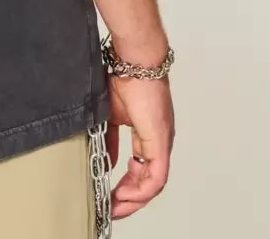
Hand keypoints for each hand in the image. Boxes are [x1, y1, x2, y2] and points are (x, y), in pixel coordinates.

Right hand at [105, 73, 173, 219]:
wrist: (134, 60)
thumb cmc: (124, 76)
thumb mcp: (111, 114)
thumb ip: (110, 139)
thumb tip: (107, 161)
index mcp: (149, 133)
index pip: (141, 167)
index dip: (127, 184)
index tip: (112, 195)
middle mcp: (159, 140)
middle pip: (148, 180)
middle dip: (130, 198)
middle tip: (113, 209)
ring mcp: (162, 142)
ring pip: (153, 183)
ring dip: (134, 198)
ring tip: (116, 206)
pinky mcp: (160, 142)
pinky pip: (155, 177)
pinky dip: (141, 190)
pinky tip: (126, 196)